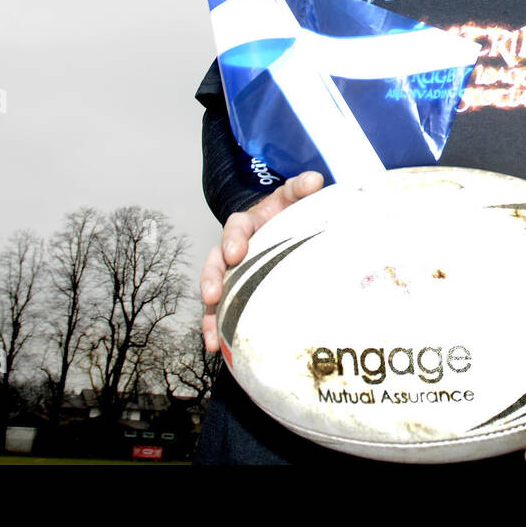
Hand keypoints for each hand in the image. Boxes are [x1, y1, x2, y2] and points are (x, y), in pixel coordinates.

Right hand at [200, 171, 325, 352]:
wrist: (288, 225)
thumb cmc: (289, 210)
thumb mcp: (294, 196)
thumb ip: (302, 188)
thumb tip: (315, 180)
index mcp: (248, 223)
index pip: (236, 227)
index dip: (233, 239)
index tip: (235, 252)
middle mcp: (234, 247)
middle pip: (216, 261)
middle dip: (212, 277)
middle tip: (213, 293)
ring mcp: (234, 271)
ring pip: (214, 290)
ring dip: (210, 311)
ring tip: (211, 332)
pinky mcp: (238, 290)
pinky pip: (223, 309)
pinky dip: (218, 326)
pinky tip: (217, 345)